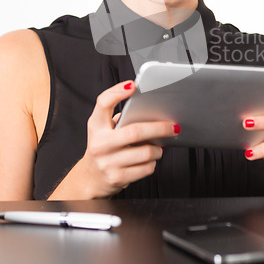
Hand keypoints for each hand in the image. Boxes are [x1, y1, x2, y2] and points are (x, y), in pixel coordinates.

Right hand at [50, 80, 179, 198]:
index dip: (117, 92)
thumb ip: (120, 118)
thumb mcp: (104, 129)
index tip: (133, 85)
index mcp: (96, 126)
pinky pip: (146, 168)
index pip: (103, 103)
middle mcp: (100, 143)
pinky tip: (150, 160)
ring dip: (158, 149)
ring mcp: (107, 162)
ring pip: (146, 152)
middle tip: (173, 127)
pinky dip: (153, 163)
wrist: (90, 178)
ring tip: (158, 146)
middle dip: (160, 128)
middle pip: (135, 131)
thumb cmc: (104, 147)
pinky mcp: (117, 178)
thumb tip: (151, 108)